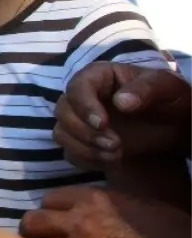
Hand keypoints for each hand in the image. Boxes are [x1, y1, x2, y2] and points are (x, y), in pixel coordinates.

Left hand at [22, 187, 191, 237]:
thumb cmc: (168, 229)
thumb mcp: (132, 202)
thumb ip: (99, 203)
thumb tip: (76, 206)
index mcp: (92, 200)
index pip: (48, 199)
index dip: (51, 209)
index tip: (56, 217)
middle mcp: (80, 223)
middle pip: (33, 222)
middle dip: (36, 229)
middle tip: (43, 236)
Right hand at [54, 62, 191, 168]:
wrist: (175, 125)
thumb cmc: (171, 99)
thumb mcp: (167, 87)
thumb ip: (146, 89)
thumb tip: (120, 102)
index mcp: (99, 76)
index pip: (78, 86)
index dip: (85, 106)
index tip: (103, 124)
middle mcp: (83, 96)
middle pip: (63, 111)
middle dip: (85, 132)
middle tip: (115, 145)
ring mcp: (79, 120)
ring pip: (62, 132)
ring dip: (85, 147)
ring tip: (116, 155)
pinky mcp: (81, 140)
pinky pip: (69, 151)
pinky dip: (86, 159)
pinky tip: (111, 161)